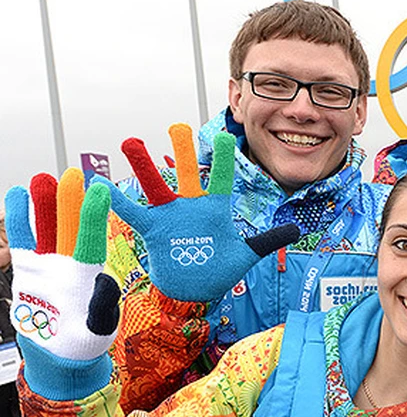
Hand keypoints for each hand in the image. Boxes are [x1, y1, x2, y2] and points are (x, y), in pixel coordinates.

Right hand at [5, 169, 119, 359]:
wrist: (59, 357)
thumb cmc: (85, 343)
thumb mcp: (99, 328)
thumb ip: (102, 306)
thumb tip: (106, 282)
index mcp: (90, 275)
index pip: (92, 238)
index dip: (95, 214)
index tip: (100, 189)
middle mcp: (69, 265)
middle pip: (69, 227)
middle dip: (70, 201)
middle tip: (71, 174)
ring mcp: (47, 265)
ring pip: (45, 229)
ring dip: (43, 205)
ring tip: (41, 179)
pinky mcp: (27, 270)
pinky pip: (22, 240)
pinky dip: (19, 219)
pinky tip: (17, 195)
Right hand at [104, 123, 299, 302]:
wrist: (196, 291)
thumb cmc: (220, 270)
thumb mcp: (247, 255)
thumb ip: (268, 239)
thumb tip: (297, 228)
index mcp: (215, 209)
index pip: (222, 179)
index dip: (224, 159)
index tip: (225, 136)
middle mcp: (191, 206)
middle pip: (187, 173)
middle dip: (182, 150)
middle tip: (177, 126)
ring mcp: (171, 215)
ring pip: (156, 185)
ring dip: (143, 165)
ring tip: (131, 142)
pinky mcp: (153, 229)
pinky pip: (132, 211)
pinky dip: (115, 199)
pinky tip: (99, 182)